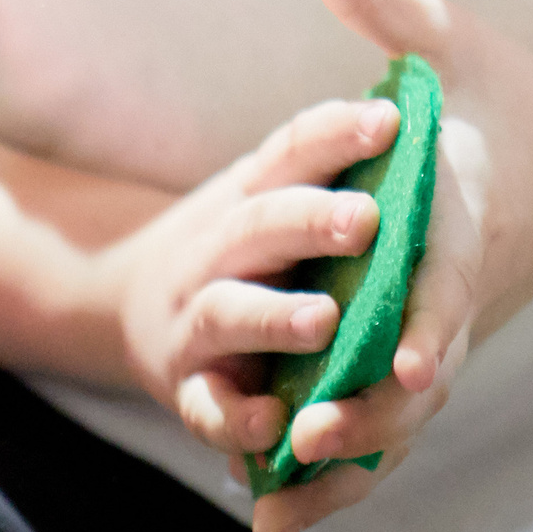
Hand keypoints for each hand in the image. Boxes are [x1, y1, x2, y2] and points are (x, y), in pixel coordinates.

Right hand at [108, 93, 399, 461]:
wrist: (133, 307)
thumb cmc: (241, 248)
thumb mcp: (269, 195)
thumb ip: (322, 162)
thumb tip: (399, 108)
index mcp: (248, 196)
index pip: (290, 152)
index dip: (337, 133)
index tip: (391, 119)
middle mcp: (215, 252)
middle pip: (259, 226)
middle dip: (311, 221)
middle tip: (367, 218)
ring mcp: (195, 322)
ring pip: (229, 312)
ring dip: (275, 318)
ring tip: (324, 320)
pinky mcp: (190, 390)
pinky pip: (208, 408)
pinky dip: (237, 420)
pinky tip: (275, 423)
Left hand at [246, 0, 532, 531]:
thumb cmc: (505, 93)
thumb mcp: (447, 37)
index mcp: (468, 215)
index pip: (451, 275)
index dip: (427, 318)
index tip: (395, 356)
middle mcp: (462, 288)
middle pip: (425, 367)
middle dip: (371, 411)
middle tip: (309, 440)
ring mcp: (452, 330)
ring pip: (406, 416)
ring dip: (349, 466)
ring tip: (275, 512)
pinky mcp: (437, 355)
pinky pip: (392, 425)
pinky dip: (348, 473)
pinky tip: (280, 517)